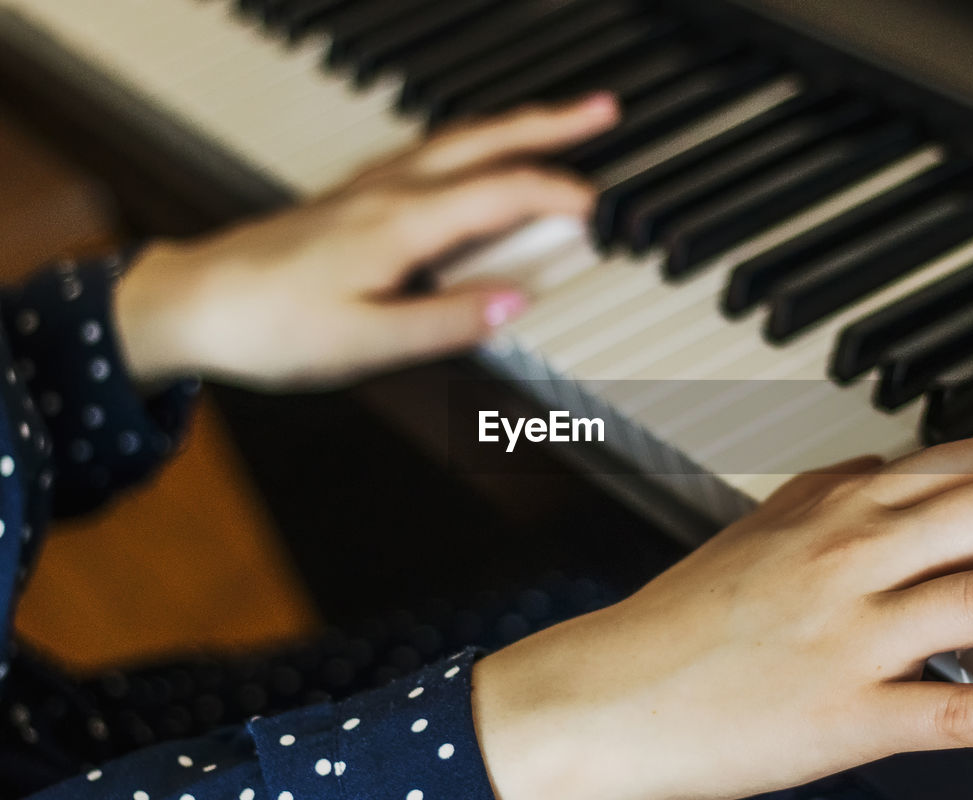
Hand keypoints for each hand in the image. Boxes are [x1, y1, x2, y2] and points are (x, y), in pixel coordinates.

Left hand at [113, 93, 619, 389]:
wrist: (193, 304)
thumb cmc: (270, 326)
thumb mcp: (364, 342)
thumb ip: (445, 322)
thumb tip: (516, 303)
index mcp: (402, 223)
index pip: (503, 193)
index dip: (561, 196)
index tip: (603, 209)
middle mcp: (389, 192)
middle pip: (485, 141)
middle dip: (551, 123)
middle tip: (603, 109)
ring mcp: (368, 188)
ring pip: (456, 139)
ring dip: (514, 126)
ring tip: (555, 122)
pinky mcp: (351, 197)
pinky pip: (427, 153)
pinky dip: (470, 143)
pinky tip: (471, 156)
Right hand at [471, 436, 972, 799]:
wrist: (615, 691)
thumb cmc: (686, 615)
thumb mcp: (761, 529)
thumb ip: (835, 498)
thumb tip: (902, 483)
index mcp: (829, 503)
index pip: (968, 459)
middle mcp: (846, 551)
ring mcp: (849, 632)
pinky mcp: (847, 714)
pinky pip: (961, 708)